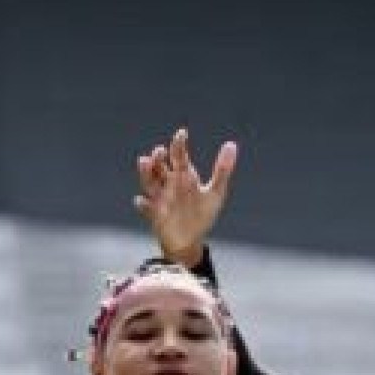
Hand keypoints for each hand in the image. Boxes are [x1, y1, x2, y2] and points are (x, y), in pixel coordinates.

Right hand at [134, 127, 236, 267]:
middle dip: (158, 157)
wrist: (190, 240)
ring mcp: (160, 198)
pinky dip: (143, 204)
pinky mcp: (154, 214)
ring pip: (149, 181)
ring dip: (146, 172)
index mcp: (183, 175)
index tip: (182, 133)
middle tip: (160, 151)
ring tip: (145, 161)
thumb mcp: (216, 192)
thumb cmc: (202, 214)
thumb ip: (222, 169)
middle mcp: (168, 183)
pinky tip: (142, 200)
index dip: (179, 143)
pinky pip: (146, 208)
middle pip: (160, 165)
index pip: (178, 155)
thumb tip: (232, 144)